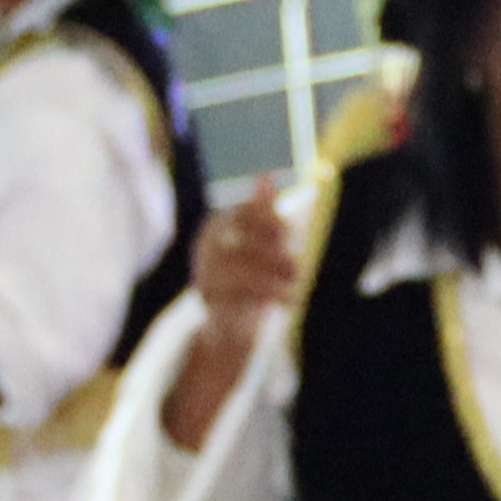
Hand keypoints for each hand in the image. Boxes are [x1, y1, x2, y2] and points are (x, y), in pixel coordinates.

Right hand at [190, 173, 301, 339]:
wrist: (228, 326)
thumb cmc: (249, 276)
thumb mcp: (260, 242)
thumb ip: (263, 210)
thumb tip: (265, 174)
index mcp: (215, 226)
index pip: (242, 211)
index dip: (269, 219)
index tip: (290, 234)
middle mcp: (204, 247)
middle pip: (245, 240)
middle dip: (276, 252)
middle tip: (296, 264)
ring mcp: (205, 274)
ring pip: (248, 270)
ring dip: (278, 276)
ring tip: (295, 282)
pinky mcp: (213, 300)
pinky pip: (249, 294)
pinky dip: (276, 295)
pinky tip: (291, 300)